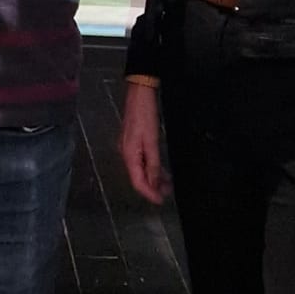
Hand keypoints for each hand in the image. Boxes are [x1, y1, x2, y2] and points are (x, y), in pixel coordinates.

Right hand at [119, 82, 170, 203]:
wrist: (139, 92)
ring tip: (168, 183)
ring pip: (141, 169)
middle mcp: (126, 153)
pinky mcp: (134, 141)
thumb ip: (153, 163)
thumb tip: (153, 184)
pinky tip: (161, 170)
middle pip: (138, 177)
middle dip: (152, 187)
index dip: (149, 193)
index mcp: (128, 154)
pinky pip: (142, 160)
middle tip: (168, 193)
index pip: (137, 182)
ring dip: (153, 177)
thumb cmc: (145, 115)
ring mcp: (129, 147)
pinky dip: (151, 167)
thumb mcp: (151, 140)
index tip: (161, 201)